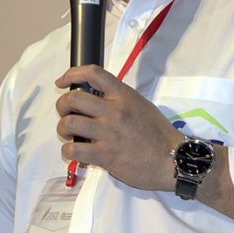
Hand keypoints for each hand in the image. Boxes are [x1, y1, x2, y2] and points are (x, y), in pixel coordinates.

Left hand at [56, 65, 183, 190]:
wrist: (172, 159)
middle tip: (65, 112)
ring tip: (70, 133)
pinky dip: (69, 150)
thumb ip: (118, 99)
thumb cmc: (157, 132)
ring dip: (63, 128)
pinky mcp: (105, 155)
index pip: (93, 73)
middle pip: (73, 98)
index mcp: (123, 95)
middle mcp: (113, 110)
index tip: (62, 82)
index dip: (72, 74)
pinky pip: (73, 149)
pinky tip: (76, 151)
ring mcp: (108, 133)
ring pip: (69, 123)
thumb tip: (95, 98)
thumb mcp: (139, 104)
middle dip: (62, 105)